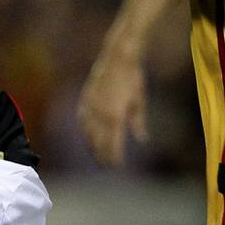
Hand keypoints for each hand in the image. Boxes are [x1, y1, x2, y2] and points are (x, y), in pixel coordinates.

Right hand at [76, 48, 148, 167]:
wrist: (117, 58)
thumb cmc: (132, 79)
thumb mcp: (139, 102)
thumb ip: (138, 123)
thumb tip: (142, 140)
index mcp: (116, 117)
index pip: (113, 145)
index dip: (115, 158)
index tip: (118, 166)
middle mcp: (101, 114)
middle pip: (99, 143)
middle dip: (103, 156)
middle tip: (107, 166)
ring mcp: (91, 107)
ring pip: (88, 133)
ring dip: (92, 146)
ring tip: (97, 155)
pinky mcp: (85, 99)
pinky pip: (82, 120)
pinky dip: (85, 130)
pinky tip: (88, 136)